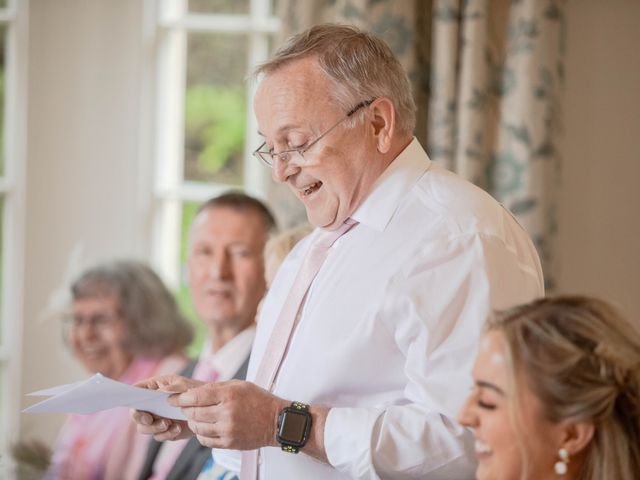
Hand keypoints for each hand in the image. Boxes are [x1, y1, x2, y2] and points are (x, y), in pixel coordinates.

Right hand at [131, 374, 206, 440]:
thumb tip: (161, 391)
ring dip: (154, 428)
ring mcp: (156, 419)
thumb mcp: (185, 385)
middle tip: (149, 419)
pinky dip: (166, 434)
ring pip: (144, 428)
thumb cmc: (193, 390)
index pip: (136, 391)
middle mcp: (151, 404)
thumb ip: (173, 387)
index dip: (132, 397)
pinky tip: (177, 428)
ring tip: (168, 423)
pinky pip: (159, 436)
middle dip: (140, 418)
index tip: (136, 403)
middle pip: (135, 414)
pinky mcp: (164, 430)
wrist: (207, 407)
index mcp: (153, 388)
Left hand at [169, 380, 287, 449]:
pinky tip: (206, 428)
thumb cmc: (258, 400)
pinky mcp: (229, 443)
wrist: (277, 421)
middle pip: (194, 412)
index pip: (196, 396)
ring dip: (192, 422)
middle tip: (183, 407)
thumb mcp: (239, 385)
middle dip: (185, 409)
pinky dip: (201, 434)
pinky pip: (205, 440)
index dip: (180, 398)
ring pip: (197, 427)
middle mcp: (227, 412)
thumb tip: (193, 391)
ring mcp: (228, 429)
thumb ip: (216, 388)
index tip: (173, 398)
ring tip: (195, 417)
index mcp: (229, 394)